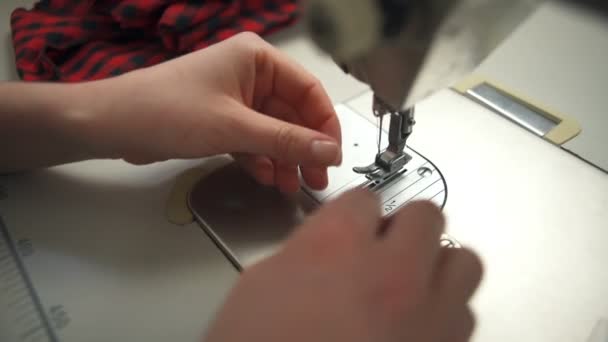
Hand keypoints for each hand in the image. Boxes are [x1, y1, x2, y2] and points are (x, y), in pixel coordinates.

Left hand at [84, 32, 340, 192]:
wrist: (111, 124)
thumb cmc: (169, 112)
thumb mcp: (234, 127)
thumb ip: (286, 140)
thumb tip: (330, 151)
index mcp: (257, 59)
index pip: (308, 91)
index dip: (324, 125)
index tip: (334, 157)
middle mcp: (250, 74)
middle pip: (292, 114)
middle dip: (303, 148)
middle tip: (315, 180)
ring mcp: (235, 98)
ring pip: (274, 131)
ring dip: (283, 158)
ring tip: (289, 187)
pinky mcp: (221, 120)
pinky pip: (253, 140)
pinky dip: (261, 159)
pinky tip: (265, 178)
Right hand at [203, 190, 482, 341]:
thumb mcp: (259, 287)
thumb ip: (305, 252)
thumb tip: (326, 246)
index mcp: (336, 245)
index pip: (364, 199)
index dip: (356, 213)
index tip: (354, 223)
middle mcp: (389, 271)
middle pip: (425, 216)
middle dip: (404, 227)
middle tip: (387, 246)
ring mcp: (425, 314)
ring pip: (462, 261)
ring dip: (438, 265)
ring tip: (413, 282)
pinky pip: (464, 315)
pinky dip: (445, 312)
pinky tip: (418, 324)